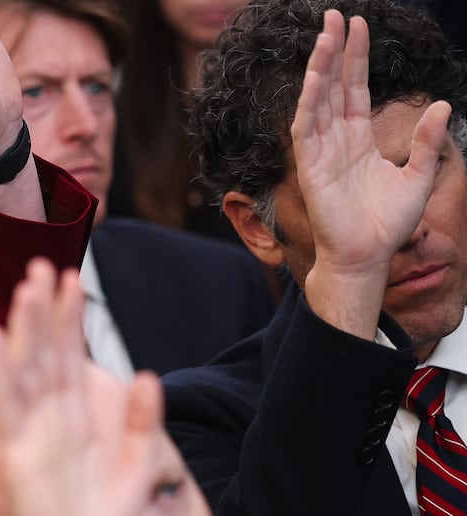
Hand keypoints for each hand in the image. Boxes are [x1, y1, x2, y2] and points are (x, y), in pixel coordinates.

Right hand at [0, 260, 164, 515]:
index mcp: (77, 424)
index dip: (71, 322)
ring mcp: (31, 436)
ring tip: (25, 289)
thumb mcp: (137, 473)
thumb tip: (148, 378)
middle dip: (44, 311)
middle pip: (45, 354)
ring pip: (26, 370)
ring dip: (24, 330)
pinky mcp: (17, 454)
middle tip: (42, 264)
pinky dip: (3, 374)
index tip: (72, 281)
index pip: (72, 361)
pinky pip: (8, 406)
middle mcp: (50, 423)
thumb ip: (141, 426)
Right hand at [294, 13, 450, 293]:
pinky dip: (309, 101)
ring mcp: (321, 152)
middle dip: (334, 50)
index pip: (354, 89)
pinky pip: (307, 127)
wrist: (367, 256)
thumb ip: (428, 141)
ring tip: (325, 34)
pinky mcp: (310, 167)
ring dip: (320, 67)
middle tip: (334, 16)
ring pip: (317, 99)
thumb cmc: (388, 224)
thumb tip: (443, 105)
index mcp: (358, 140)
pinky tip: (316, 76)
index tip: (359, 25)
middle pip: (333, 86)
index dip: (356, 58)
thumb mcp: (420, 176)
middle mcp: (336, 141)